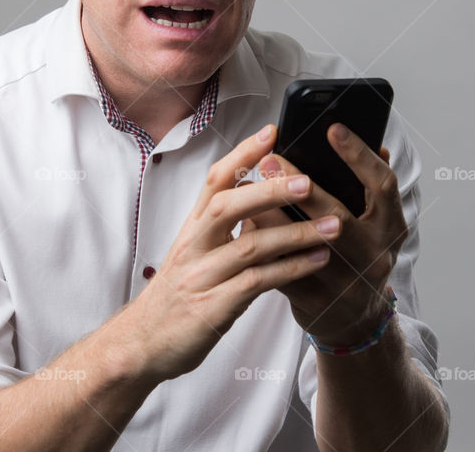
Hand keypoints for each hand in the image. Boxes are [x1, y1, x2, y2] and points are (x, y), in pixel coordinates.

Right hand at [124, 124, 343, 381]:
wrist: (141, 343)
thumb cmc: (176, 294)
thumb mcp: (196, 252)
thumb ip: (226, 226)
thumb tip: (262, 193)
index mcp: (192, 227)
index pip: (215, 180)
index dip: (242, 153)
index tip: (272, 131)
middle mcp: (194, 246)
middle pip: (229, 206)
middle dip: (270, 190)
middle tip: (308, 181)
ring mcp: (202, 276)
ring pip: (249, 246)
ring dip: (295, 234)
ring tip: (333, 225)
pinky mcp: (213, 307)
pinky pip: (257, 283)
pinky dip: (291, 270)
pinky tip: (318, 261)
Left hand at [240, 123, 408, 346]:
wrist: (355, 321)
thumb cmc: (359, 256)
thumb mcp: (377, 224)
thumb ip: (372, 188)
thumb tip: (375, 144)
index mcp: (390, 228)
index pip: (382, 185)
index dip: (360, 156)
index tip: (333, 129)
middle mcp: (373, 256)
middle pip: (338, 216)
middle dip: (301, 186)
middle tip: (271, 159)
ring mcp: (345, 282)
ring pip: (302, 244)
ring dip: (272, 214)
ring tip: (249, 187)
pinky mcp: (315, 301)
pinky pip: (281, 268)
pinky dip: (262, 243)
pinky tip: (246, 222)